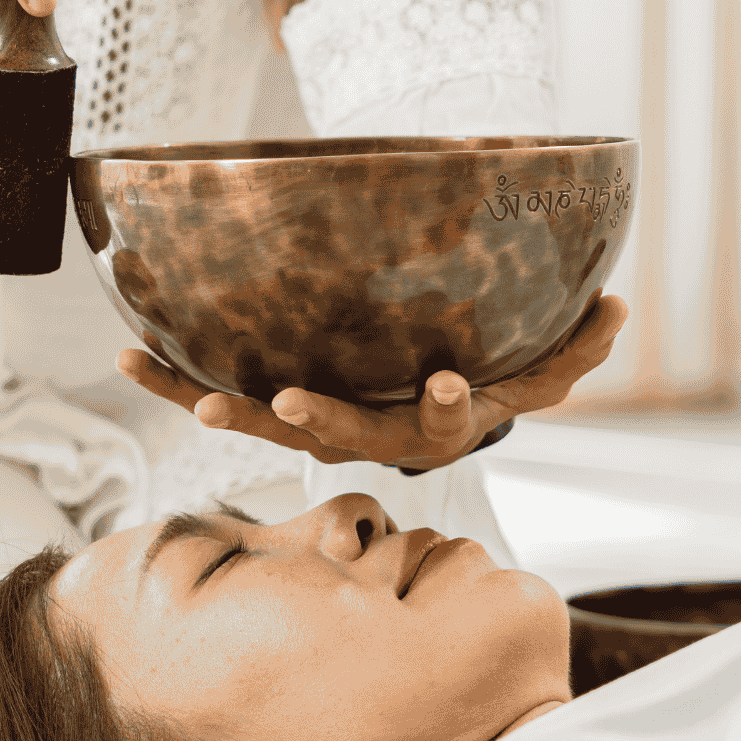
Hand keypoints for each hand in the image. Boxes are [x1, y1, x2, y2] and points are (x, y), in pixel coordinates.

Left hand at [118, 294, 628, 470]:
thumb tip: (616, 307)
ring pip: (258, 421)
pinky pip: (216, 394)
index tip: (443, 384)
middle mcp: (361, 432)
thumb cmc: (477, 391)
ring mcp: (308, 424)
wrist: (420, 426)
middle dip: (303, 414)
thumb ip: (574, 350)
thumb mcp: (532, 376)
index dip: (434, 406)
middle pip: (329, 431)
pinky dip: (170, 379)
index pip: (428, 420)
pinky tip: (124, 357)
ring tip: (173, 388)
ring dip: (215, 404)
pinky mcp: (268, 408)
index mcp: (421, 425)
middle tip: (272, 401)